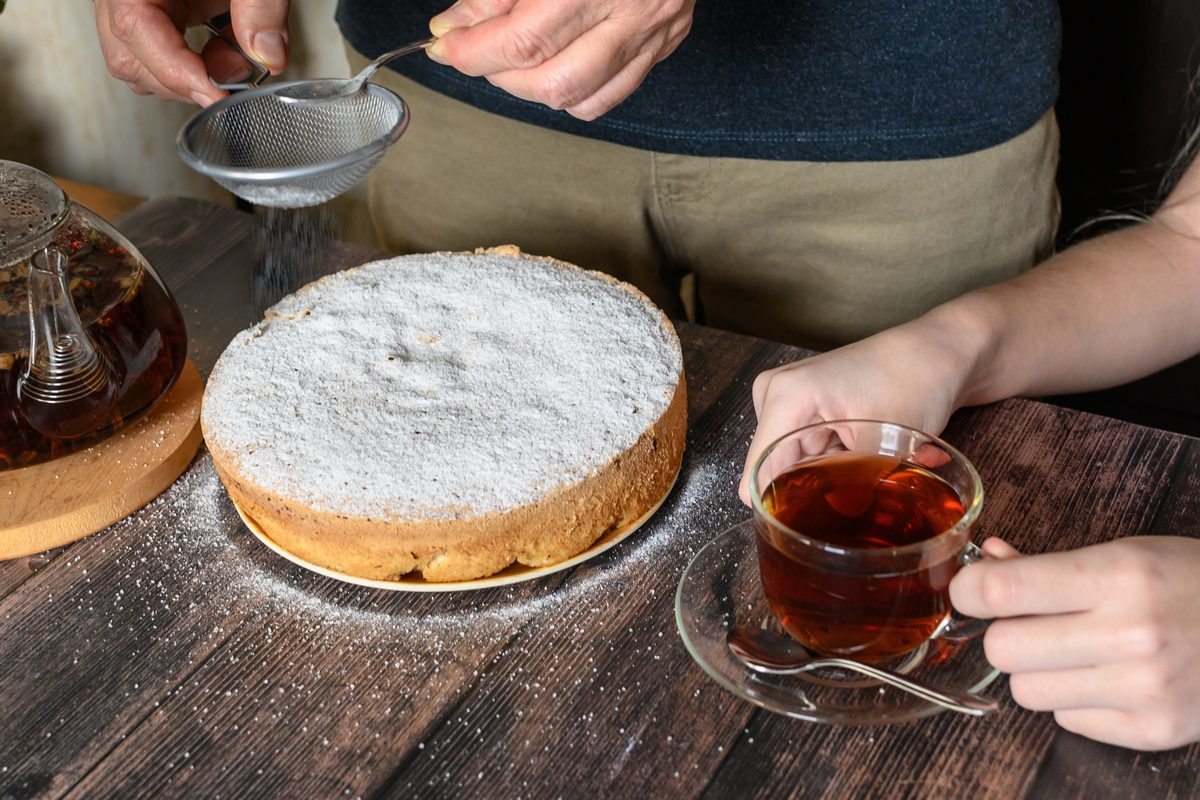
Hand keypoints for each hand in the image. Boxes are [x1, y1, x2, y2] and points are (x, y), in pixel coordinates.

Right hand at [94, 0, 290, 104]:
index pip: (133, 27)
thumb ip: (261, 5)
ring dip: (189, 76)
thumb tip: (267, 55)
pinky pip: (158, 48)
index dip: (174, 70)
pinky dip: (192, 62)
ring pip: (139, 61)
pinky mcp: (157, 4)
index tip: (216, 94)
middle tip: (239, 71)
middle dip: (184, 79)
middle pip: (129, 56)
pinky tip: (225, 49)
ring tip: (236, 57)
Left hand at [425, 0, 694, 119]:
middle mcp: (631, 10)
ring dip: (530, 88)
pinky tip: (551, 66)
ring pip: (580, 97)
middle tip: (473, 49)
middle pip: (551, 79)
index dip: (473, 50)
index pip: (524, 40)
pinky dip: (571, 93)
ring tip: (509, 58)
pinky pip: (611, 95)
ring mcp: (652, 32)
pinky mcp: (663, 43)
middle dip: (498, 73)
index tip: (444, 44)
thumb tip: (457, 25)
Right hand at [738, 325, 967, 503]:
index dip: (782, 508)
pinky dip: (843, 462)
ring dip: (836, 476)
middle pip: (776, 471)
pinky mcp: (804, 409)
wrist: (937, 353)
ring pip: (796, 467)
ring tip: (881, 463)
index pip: (759, 472)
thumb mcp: (882, 442)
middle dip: (818, 491)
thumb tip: (828, 537)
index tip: (816, 526)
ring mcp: (789, 402)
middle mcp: (776, 396)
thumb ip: (847, 488)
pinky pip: (811, 454)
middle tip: (869, 485)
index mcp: (786, 397)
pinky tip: (878, 454)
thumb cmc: (914, 378)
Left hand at [951, 536, 1199, 749]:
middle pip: (1002, 648)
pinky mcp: (1153, 730)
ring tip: (1080, 650)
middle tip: (1036, 622)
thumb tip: (985, 563)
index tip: (972, 589)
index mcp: (1119, 576)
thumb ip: (1047, 564)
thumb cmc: (1192, 584)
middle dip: (1007, 633)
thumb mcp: (1124, 553)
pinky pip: (1066, 720)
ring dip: (1039, 671)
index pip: (1001, 591)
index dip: (970, 589)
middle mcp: (1131, 635)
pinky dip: (1076, 701)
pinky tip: (1112, 678)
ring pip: (1026, 690)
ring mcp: (1144, 689)